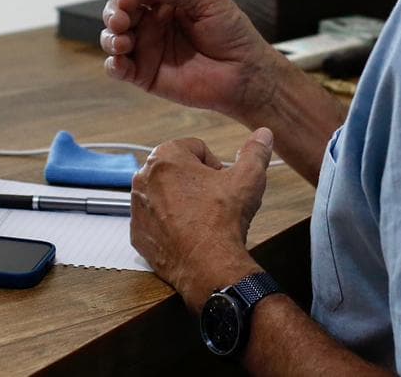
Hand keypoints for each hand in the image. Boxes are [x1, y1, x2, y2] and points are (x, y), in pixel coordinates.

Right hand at [101, 0, 279, 120]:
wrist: (245, 72)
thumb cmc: (233, 32)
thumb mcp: (209, 0)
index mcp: (166, 2)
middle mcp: (152, 24)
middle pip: (118, 12)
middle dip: (114, 13)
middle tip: (122, 20)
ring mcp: (147, 49)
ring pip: (113, 38)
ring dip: (110, 37)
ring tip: (123, 42)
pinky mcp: (145, 75)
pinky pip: (119, 69)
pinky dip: (112, 64)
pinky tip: (119, 61)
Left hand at [131, 128, 274, 311]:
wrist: (209, 266)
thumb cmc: (223, 220)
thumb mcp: (248, 178)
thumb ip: (255, 151)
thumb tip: (263, 134)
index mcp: (165, 155)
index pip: (195, 148)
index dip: (215, 165)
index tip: (221, 183)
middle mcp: (143, 177)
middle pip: (178, 170)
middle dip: (196, 181)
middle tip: (214, 201)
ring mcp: (137, 207)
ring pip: (165, 194)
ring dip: (181, 201)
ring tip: (202, 218)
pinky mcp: (137, 234)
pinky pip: (155, 221)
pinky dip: (169, 225)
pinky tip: (188, 234)